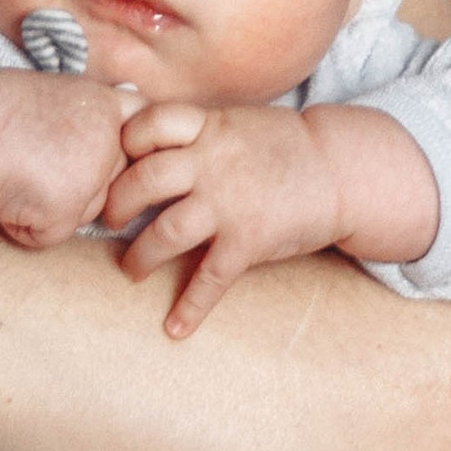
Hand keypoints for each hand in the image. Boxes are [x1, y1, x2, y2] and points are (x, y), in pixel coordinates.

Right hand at [0, 67, 140, 247]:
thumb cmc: (1, 109)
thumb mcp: (67, 96)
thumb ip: (101, 120)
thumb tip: (129, 149)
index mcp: (114, 107)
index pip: (143, 146)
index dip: (119, 158)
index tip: (82, 151)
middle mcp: (112, 141)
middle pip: (113, 187)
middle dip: (79, 185)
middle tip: (36, 158)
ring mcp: (91, 176)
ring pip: (86, 214)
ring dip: (53, 207)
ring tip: (20, 172)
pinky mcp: (65, 209)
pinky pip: (51, 235)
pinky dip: (24, 226)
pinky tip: (7, 193)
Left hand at [116, 101, 440, 336]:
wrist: (341, 169)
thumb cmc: (285, 147)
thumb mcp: (237, 122)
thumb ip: (196, 131)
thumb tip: (149, 141)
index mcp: (209, 128)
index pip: (148, 124)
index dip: (125, 142)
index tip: (114, 161)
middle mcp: (212, 162)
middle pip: (143, 180)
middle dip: (117, 204)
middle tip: (109, 220)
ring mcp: (229, 202)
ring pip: (165, 232)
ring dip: (139, 258)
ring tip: (131, 271)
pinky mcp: (249, 239)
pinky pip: (210, 278)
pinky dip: (190, 307)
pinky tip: (176, 328)